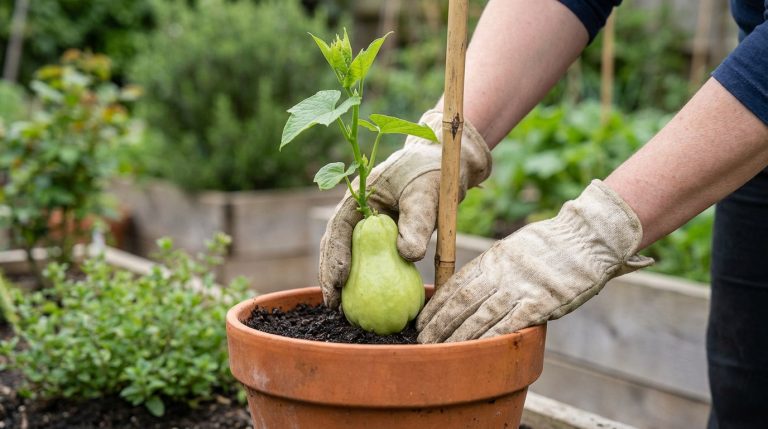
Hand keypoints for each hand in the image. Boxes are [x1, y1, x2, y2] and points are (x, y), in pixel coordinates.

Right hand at [319, 109, 491, 307]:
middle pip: (336, 247)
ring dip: (345, 284)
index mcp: (360, 198)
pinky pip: (372, 263)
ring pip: (350, 258)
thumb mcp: (426, 194)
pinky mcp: (384, 239)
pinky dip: (369, 283)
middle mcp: (359, 215)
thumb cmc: (434, 171)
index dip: (334, 257)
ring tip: (345, 313)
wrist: (445, 164)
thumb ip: (418, 221)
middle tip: (333, 306)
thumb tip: (410, 255)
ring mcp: (369, 228)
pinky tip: (373, 306)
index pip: (338, 229)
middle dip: (330, 276)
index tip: (338, 281)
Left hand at [416, 180, 653, 342]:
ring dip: (459, 337)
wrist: (586, 239)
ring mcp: (519, 288)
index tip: (422, 321)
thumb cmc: (550, 244)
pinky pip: (510, 324)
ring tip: (442, 351)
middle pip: (461, 303)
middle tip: (423, 342)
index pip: (455, 285)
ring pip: (480, 316)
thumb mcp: (512, 248)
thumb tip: (470, 288)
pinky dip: (491, 339)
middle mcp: (500, 273)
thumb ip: (492, 268)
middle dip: (440, 325)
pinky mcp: (540, 303)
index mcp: (492, 259)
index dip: (436, 306)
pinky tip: (477, 352)